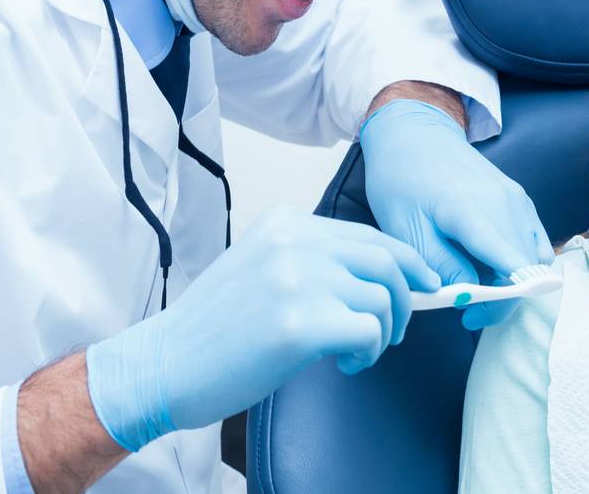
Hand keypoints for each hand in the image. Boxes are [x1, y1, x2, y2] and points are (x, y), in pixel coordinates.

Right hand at [84, 207, 437, 451]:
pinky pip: (369, 331)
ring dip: (384, 332)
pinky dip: (369, 352)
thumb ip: (312, 260)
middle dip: (407, 296)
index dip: (406, 262)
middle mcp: (293, 241)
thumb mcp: (260, 267)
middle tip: (398, 329)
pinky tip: (347, 364)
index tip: (424, 284)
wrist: (164, 364)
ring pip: (383, 297)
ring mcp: (298, 279)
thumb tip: (379, 276)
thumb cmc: (213, 328)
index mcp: (285, 223)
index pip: (367, 234)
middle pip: (386, 259)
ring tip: (358, 352)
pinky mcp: (301, 323)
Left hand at [360, 98, 553, 330]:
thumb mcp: (405, 229)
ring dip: (513, 282)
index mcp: (472, 211)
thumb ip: (439, 265)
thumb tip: (469, 293)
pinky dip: (520, 263)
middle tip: (466, 310)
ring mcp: (518, 200)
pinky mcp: (520, 199)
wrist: (415, 135)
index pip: (511, 270)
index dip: (499, 304)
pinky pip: (534, 241)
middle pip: (527, 270)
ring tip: (477, 285)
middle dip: (502, 299)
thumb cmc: (402, 181)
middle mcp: (506, 204)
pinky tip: (488, 265)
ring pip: (535, 258)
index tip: (470, 317)